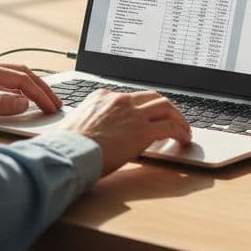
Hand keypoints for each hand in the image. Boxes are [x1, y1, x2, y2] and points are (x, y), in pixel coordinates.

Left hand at [0, 60, 61, 123]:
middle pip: (22, 73)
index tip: (53, 107)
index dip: (40, 94)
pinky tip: (19, 97)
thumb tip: (23, 103)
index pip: (22, 80)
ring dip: (31, 86)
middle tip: (56, 103)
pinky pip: (3, 80)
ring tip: (44, 99)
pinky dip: (18, 87)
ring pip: (13, 75)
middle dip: (42, 87)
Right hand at [59, 90, 191, 175]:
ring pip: (166, 107)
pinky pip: (170, 127)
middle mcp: (119, 100)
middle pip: (152, 97)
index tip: (149, 117)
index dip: (144, 108)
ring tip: (184, 130)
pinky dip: (181, 132)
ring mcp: (132, 113)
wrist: (68, 153)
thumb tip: (96, 133)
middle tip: (174, 119)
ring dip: (178, 118)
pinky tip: (183, 139)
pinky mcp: (143, 130)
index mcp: (102, 97)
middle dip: (167, 108)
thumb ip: (91, 122)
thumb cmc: (67, 146)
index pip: (131, 97)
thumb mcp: (77, 124)